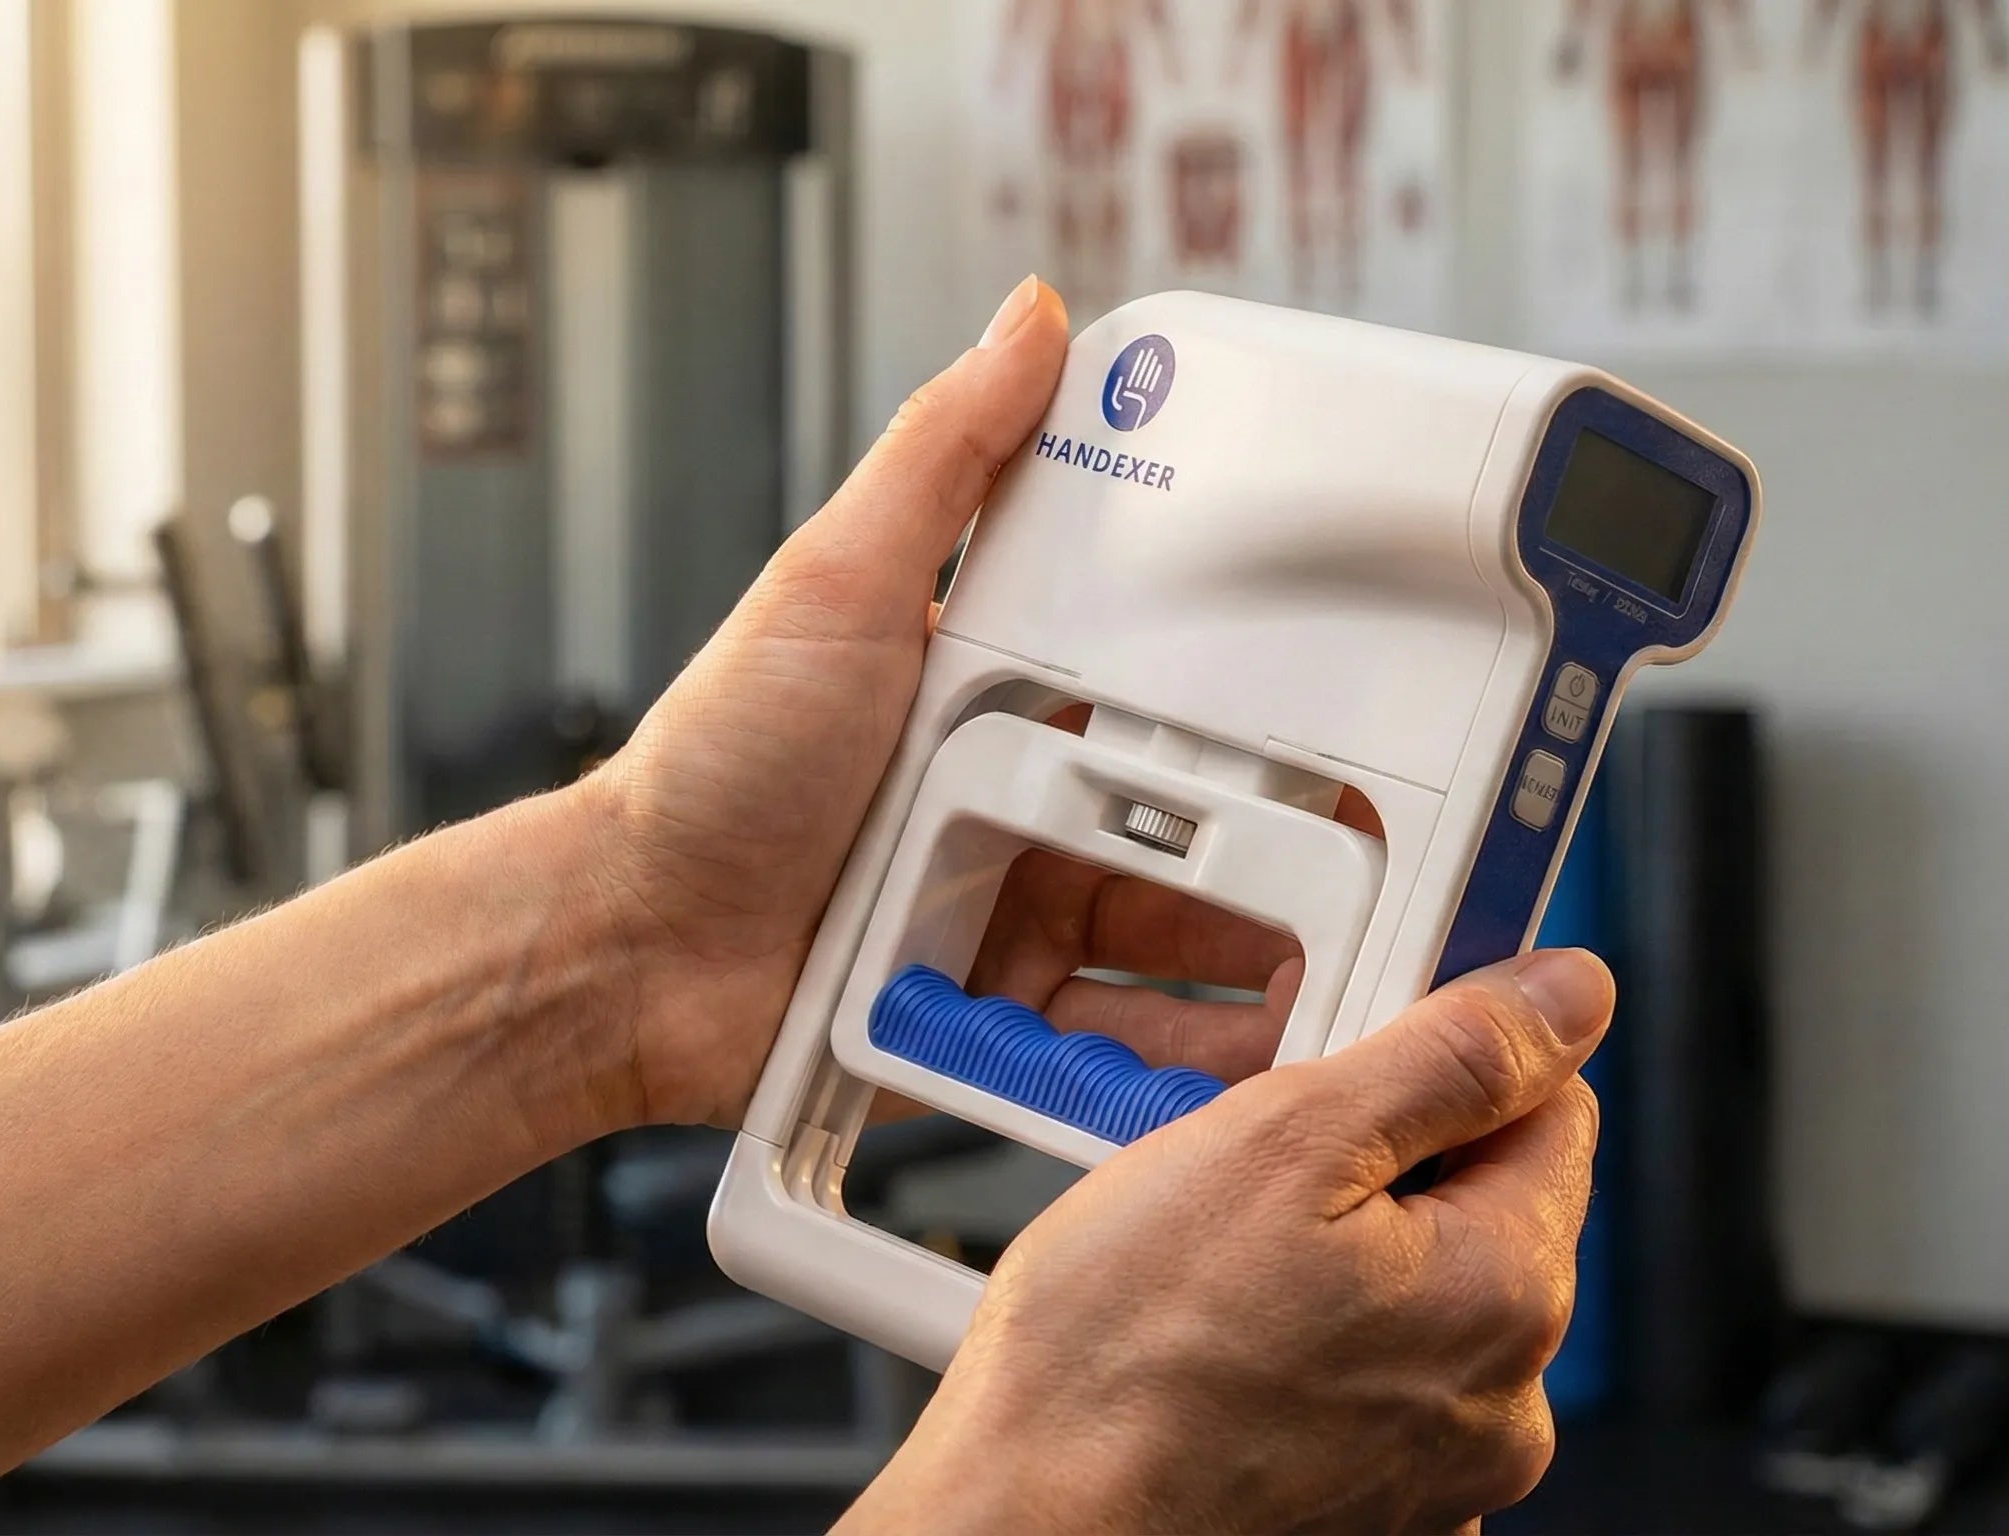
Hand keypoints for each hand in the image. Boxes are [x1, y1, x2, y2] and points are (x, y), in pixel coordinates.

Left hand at [577, 277, 1301, 1128]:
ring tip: (1349, 971)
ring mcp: (1013, 918)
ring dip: (1266, 957)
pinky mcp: (996, 1029)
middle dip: (1295, 846)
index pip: (1166, 687)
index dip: (1266, 695)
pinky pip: (1117, 1052)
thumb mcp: (835, 583)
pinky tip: (1261, 1058)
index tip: (1365, 697)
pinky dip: (1187, 1059)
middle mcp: (1021, 805)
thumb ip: (943, 457)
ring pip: (1179, 942)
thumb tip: (1032, 317)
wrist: (623, 948)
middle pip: (1198, 824)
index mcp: (1001, 696)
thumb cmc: (712, 766)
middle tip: (1385, 856)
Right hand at [843, 950, 1611, 1535]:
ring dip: (1330, 1257)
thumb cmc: (1118, 1361)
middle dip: (1375, 1163)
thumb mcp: (1280, 1143)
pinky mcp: (1361, 1513)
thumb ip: (1447, 1058)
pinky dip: (1302, 1349)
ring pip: (1408, 1298)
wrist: (1029, 1519)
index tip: (1350, 1049)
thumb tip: (1569, 994)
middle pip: (1475, 1208)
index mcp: (1507, 1292)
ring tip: (1208, 1261)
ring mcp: (1433, 1476)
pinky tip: (1215, 1342)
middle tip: (1244, 1159)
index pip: (1551, 1107)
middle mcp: (1498, 1402)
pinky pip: (1359, 1386)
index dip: (1443, 1056)